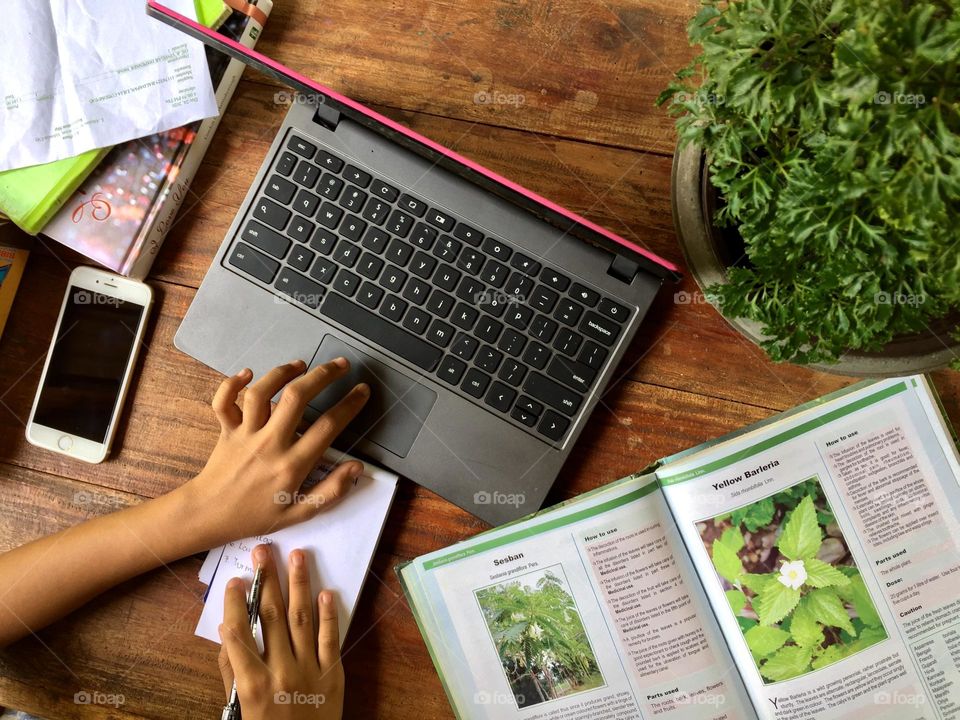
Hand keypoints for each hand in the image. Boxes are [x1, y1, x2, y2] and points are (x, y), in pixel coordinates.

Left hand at [181, 358, 368, 545]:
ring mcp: (245, 434)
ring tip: (301, 364)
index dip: (349, 405)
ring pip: (261, 393)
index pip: (328, 427)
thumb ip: (331, 491)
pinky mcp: (226, 430)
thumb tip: (357, 468)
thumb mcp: (300, 513)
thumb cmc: (257, 515)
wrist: (210, 516)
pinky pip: (224, 402)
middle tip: (340, 365)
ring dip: (282, 373)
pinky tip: (248, 373)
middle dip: (323, 376)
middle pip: (297, 398)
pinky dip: (231, 384)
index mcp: (291, 465)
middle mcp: (269, 443)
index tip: (362, 390)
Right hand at [218, 544, 343, 719]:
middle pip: (271, 617)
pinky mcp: (332, 676)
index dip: (235, 603)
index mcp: (252, 684)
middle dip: (266, 580)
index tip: (235, 580)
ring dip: (299, 584)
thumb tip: (226, 630)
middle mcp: (280, 673)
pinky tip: (326, 591)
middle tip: (263, 550)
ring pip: (302, 619)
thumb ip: (231, 671)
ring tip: (298, 555)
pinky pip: (331, 640)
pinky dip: (329, 615)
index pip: (239, 633)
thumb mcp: (238, 707)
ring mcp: (309, 672)